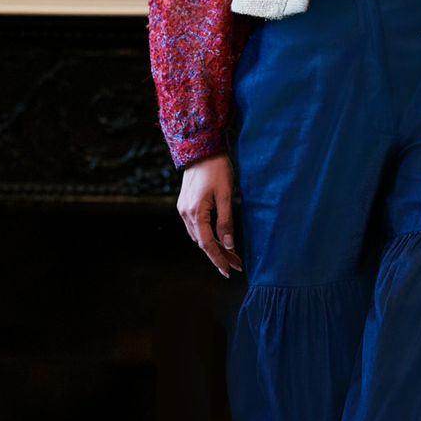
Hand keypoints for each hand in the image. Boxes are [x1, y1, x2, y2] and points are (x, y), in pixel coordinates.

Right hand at [178, 154, 242, 276]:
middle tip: (237, 266)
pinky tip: (218, 239)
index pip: (208, 244)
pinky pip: (195, 227)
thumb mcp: (226, 195)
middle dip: (220, 255)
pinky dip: (207, 236)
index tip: (229, 271)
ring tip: (232, 255)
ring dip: (214, 247)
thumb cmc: (217, 169)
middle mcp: (186, 214)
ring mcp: (183, 209)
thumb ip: (226, 221)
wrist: (201, 149)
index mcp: (196, 213)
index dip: (219, 259)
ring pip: (199, 236)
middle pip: (203, 243)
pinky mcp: (185, 204)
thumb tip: (229, 245)